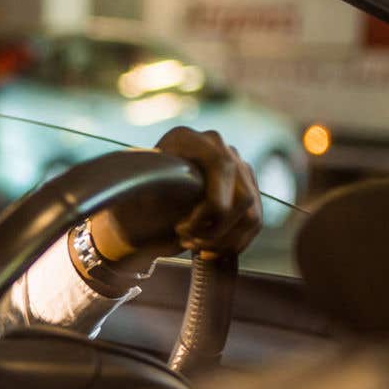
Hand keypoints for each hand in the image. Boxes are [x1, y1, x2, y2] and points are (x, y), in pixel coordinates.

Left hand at [86, 127, 263, 272]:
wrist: (140, 212)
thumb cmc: (134, 202)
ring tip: (197, 247)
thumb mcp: (139, 193)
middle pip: (241, 195)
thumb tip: (166, 194)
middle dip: (216, 229)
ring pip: (251, 212)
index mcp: (187, 139)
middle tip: (188, 241)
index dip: (211, 205)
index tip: (183, 228)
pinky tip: (212, 249)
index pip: (222, 166)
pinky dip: (235, 242)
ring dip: (225, 239)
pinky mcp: (244, 188)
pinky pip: (254, 221)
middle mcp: (216, 147)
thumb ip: (156, 189)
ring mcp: (234, 166)